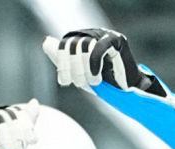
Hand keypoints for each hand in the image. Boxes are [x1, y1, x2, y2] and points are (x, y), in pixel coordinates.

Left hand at [42, 28, 162, 94]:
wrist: (128, 89)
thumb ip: (63, 60)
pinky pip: (97, 48)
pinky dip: (94, 64)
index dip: (62, 64)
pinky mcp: (116, 40)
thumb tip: (46, 42)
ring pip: (83, 46)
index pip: (64, 45)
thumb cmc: (105, 82)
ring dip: (85, 69)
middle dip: (73, 69)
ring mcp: (105, 34)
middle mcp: (92, 33)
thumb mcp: (79, 73)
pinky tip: (96, 77)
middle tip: (81, 84)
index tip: (65, 82)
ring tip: (93, 82)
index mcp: (82, 39)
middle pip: (72, 45)